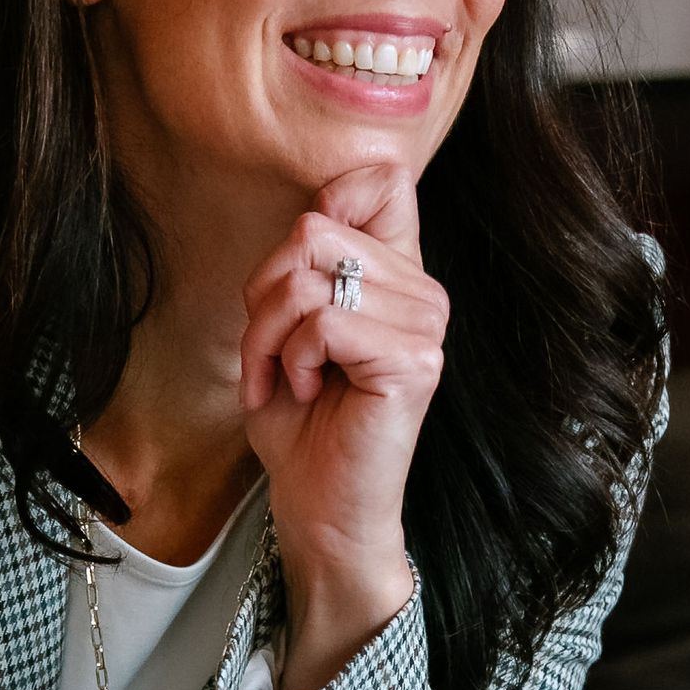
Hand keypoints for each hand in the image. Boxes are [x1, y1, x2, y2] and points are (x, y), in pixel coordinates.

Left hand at [239, 162, 448, 689]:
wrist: (320, 508)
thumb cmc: (301, 423)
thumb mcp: (286, 325)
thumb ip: (303, 264)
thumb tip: (311, 215)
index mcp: (400, 275)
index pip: (384, 180)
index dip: (326, 207)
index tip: (296, 280)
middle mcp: (425, 292)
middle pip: (313, 230)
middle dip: (264, 296)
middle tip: (272, 355)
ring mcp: (426, 327)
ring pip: (307, 277)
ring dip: (269, 335)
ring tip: (287, 378)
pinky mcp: (413, 362)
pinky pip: (322, 322)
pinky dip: (289, 360)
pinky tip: (305, 394)